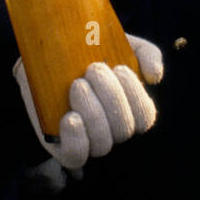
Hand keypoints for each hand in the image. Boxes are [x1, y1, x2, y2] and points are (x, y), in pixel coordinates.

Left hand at [14, 34, 162, 170]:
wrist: (45, 51)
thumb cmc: (88, 50)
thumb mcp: (120, 43)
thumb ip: (146, 54)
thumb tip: (154, 77)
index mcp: (128, 109)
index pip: (145, 117)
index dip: (135, 96)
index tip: (118, 68)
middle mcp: (110, 129)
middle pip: (123, 129)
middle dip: (111, 96)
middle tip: (93, 69)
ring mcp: (87, 139)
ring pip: (102, 144)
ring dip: (93, 112)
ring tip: (78, 84)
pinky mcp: (60, 145)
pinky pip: (75, 157)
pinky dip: (77, 139)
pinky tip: (71, 117)